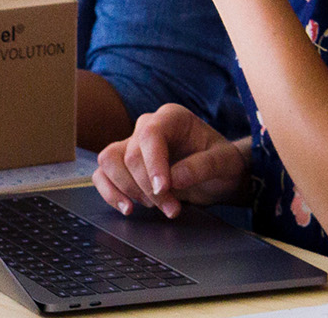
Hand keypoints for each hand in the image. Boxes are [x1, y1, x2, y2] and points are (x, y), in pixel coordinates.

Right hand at [93, 104, 248, 218]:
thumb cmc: (223, 165)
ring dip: (128, 189)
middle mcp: (147, 126)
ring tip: (153, 206)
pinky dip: (110, 192)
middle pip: (130, 154)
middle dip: (148, 187)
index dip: (153, 164)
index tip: (164, 189)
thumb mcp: (224, 164)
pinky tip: (127, 208)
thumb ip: (202, 167)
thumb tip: (173, 179)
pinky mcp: (124, 164)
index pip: (150, 135)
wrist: (220, 176)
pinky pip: (102, 175)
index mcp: (172, 118)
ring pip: (110, 161)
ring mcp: (132, 144)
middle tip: (172, 208)